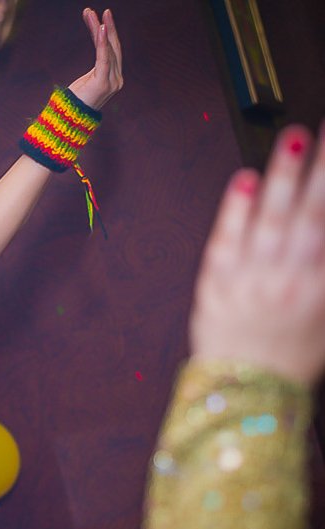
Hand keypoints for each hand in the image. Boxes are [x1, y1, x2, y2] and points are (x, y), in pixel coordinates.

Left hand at [67, 8, 122, 109]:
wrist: (68, 121)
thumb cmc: (74, 102)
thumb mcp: (86, 80)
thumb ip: (97, 67)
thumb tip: (101, 53)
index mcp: (114, 78)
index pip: (112, 51)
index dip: (108, 33)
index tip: (101, 17)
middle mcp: (117, 79)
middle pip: (113, 47)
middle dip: (107, 27)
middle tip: (102, 11)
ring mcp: (113, 82)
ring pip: (107, 49)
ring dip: (99, 29)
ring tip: (91, 14)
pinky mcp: (104, 83)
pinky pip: (104, 58)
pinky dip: (102, 42)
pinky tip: (101, 28)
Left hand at [190, 124, 324, 385]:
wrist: (244, 392)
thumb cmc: (291, 357)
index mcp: (320, 288)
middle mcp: (287, 280)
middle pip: (307, 214)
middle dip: (318, 171)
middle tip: (324, 135)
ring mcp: (248, 280)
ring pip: (267, 218)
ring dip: (280, 176)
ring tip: (290, 141)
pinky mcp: (214, 283)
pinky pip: (225, 239)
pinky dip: (234, 208)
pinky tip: (243, 180)